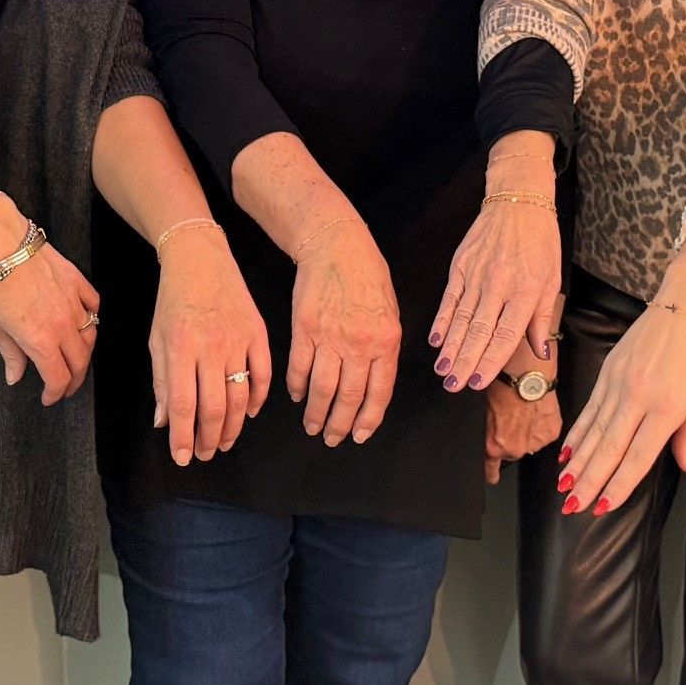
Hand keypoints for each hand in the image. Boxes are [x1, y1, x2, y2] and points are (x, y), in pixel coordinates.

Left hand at [0, 242, 100, 404]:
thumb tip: (14, 376)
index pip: (58, 377)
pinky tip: (84, 322)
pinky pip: (93, 305)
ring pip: (91, 336)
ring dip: (85, 353)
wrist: (1, 246)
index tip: (50, 397)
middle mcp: (62, 325)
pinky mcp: (77, 282)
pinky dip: (92, 317)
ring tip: (76, 359)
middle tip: (66, 386)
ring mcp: (73, 303)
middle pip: (80, 362)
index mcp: (40, 341)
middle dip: (74, 379)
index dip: (55, 393)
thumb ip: (10, 354)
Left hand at [149, 229, 273, 465]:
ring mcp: (238, 340)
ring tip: (223, 442)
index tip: (182, 457)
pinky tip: (249, 413)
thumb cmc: (173, 300)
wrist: (200, 259)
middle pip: (215, 407)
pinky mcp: (258, 332)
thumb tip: (164, 422)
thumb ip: (162, 382)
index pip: (184, 404)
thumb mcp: (157, 339)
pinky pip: (264, 375)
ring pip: (240, 397)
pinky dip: (258, 399)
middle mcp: (211, 346)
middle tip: (205, 454)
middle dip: (209, 438)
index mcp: (181, 348)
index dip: (183, 436)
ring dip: (233, 427)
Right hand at [289, 222, 400, 447]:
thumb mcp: (389, 312)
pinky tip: (296, 396)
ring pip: (322, 387)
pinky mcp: (304, 328)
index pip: (379, 392)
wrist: (337, 245)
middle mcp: (359, 343)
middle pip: (349, 396)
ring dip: (316, 412)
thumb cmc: (367, 276)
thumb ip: (384, 348)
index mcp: (386, 341)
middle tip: (332, 439)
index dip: (369, 418)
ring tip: (312, 426)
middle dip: (340, 423)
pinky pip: (299, 366)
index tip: (360, 435)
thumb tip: (375, 383)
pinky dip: (296, 386)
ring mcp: (330, 336)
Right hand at [431, 198, 561, 392]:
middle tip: (453, 386)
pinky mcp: (460, 266)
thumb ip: (541, 319)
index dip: (490, 360)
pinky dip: (441, 321)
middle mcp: (500, 286)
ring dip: (451, 348)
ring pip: (462, 319)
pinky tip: (435, 340)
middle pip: (479, 332)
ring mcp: (477, 275)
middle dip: (464, 362)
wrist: (518, 203)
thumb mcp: (552, 279)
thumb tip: (540, 352)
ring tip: (442, 371)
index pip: (505, 334)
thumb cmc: (540, 242)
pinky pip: (449, 298)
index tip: (478, 381)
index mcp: (526, 291)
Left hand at [483, 364, 561, 484]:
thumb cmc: (502, 384)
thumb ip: (486, 430)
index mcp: (494, 446)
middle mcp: (515, 449)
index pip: (490, 470)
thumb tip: (485, 435)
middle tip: (510, 420)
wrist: (525, 372)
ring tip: (523, 411)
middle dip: (510, 441)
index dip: (490, 473)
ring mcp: (536, 442)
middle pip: (511, 453)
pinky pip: (544, 434)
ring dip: (526, 433)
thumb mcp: (483, 409)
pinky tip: (535, 410)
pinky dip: (540, 425)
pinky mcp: (552, 433)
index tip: (491, 477)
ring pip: (528, 444)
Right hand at [559, 303, 685, 515]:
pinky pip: (589, 409)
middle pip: (608, 447)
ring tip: (563, 486)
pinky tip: (567, 452)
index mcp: (667, 406)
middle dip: (589, 480)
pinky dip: (577, 433)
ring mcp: (618, 381)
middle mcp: (637, 396)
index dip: (619, 485)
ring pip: (593, 430)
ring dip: (577, 461)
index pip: (638, 455)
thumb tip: (685, 468)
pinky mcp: (607, 370)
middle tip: (572, 506)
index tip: (603, 507)